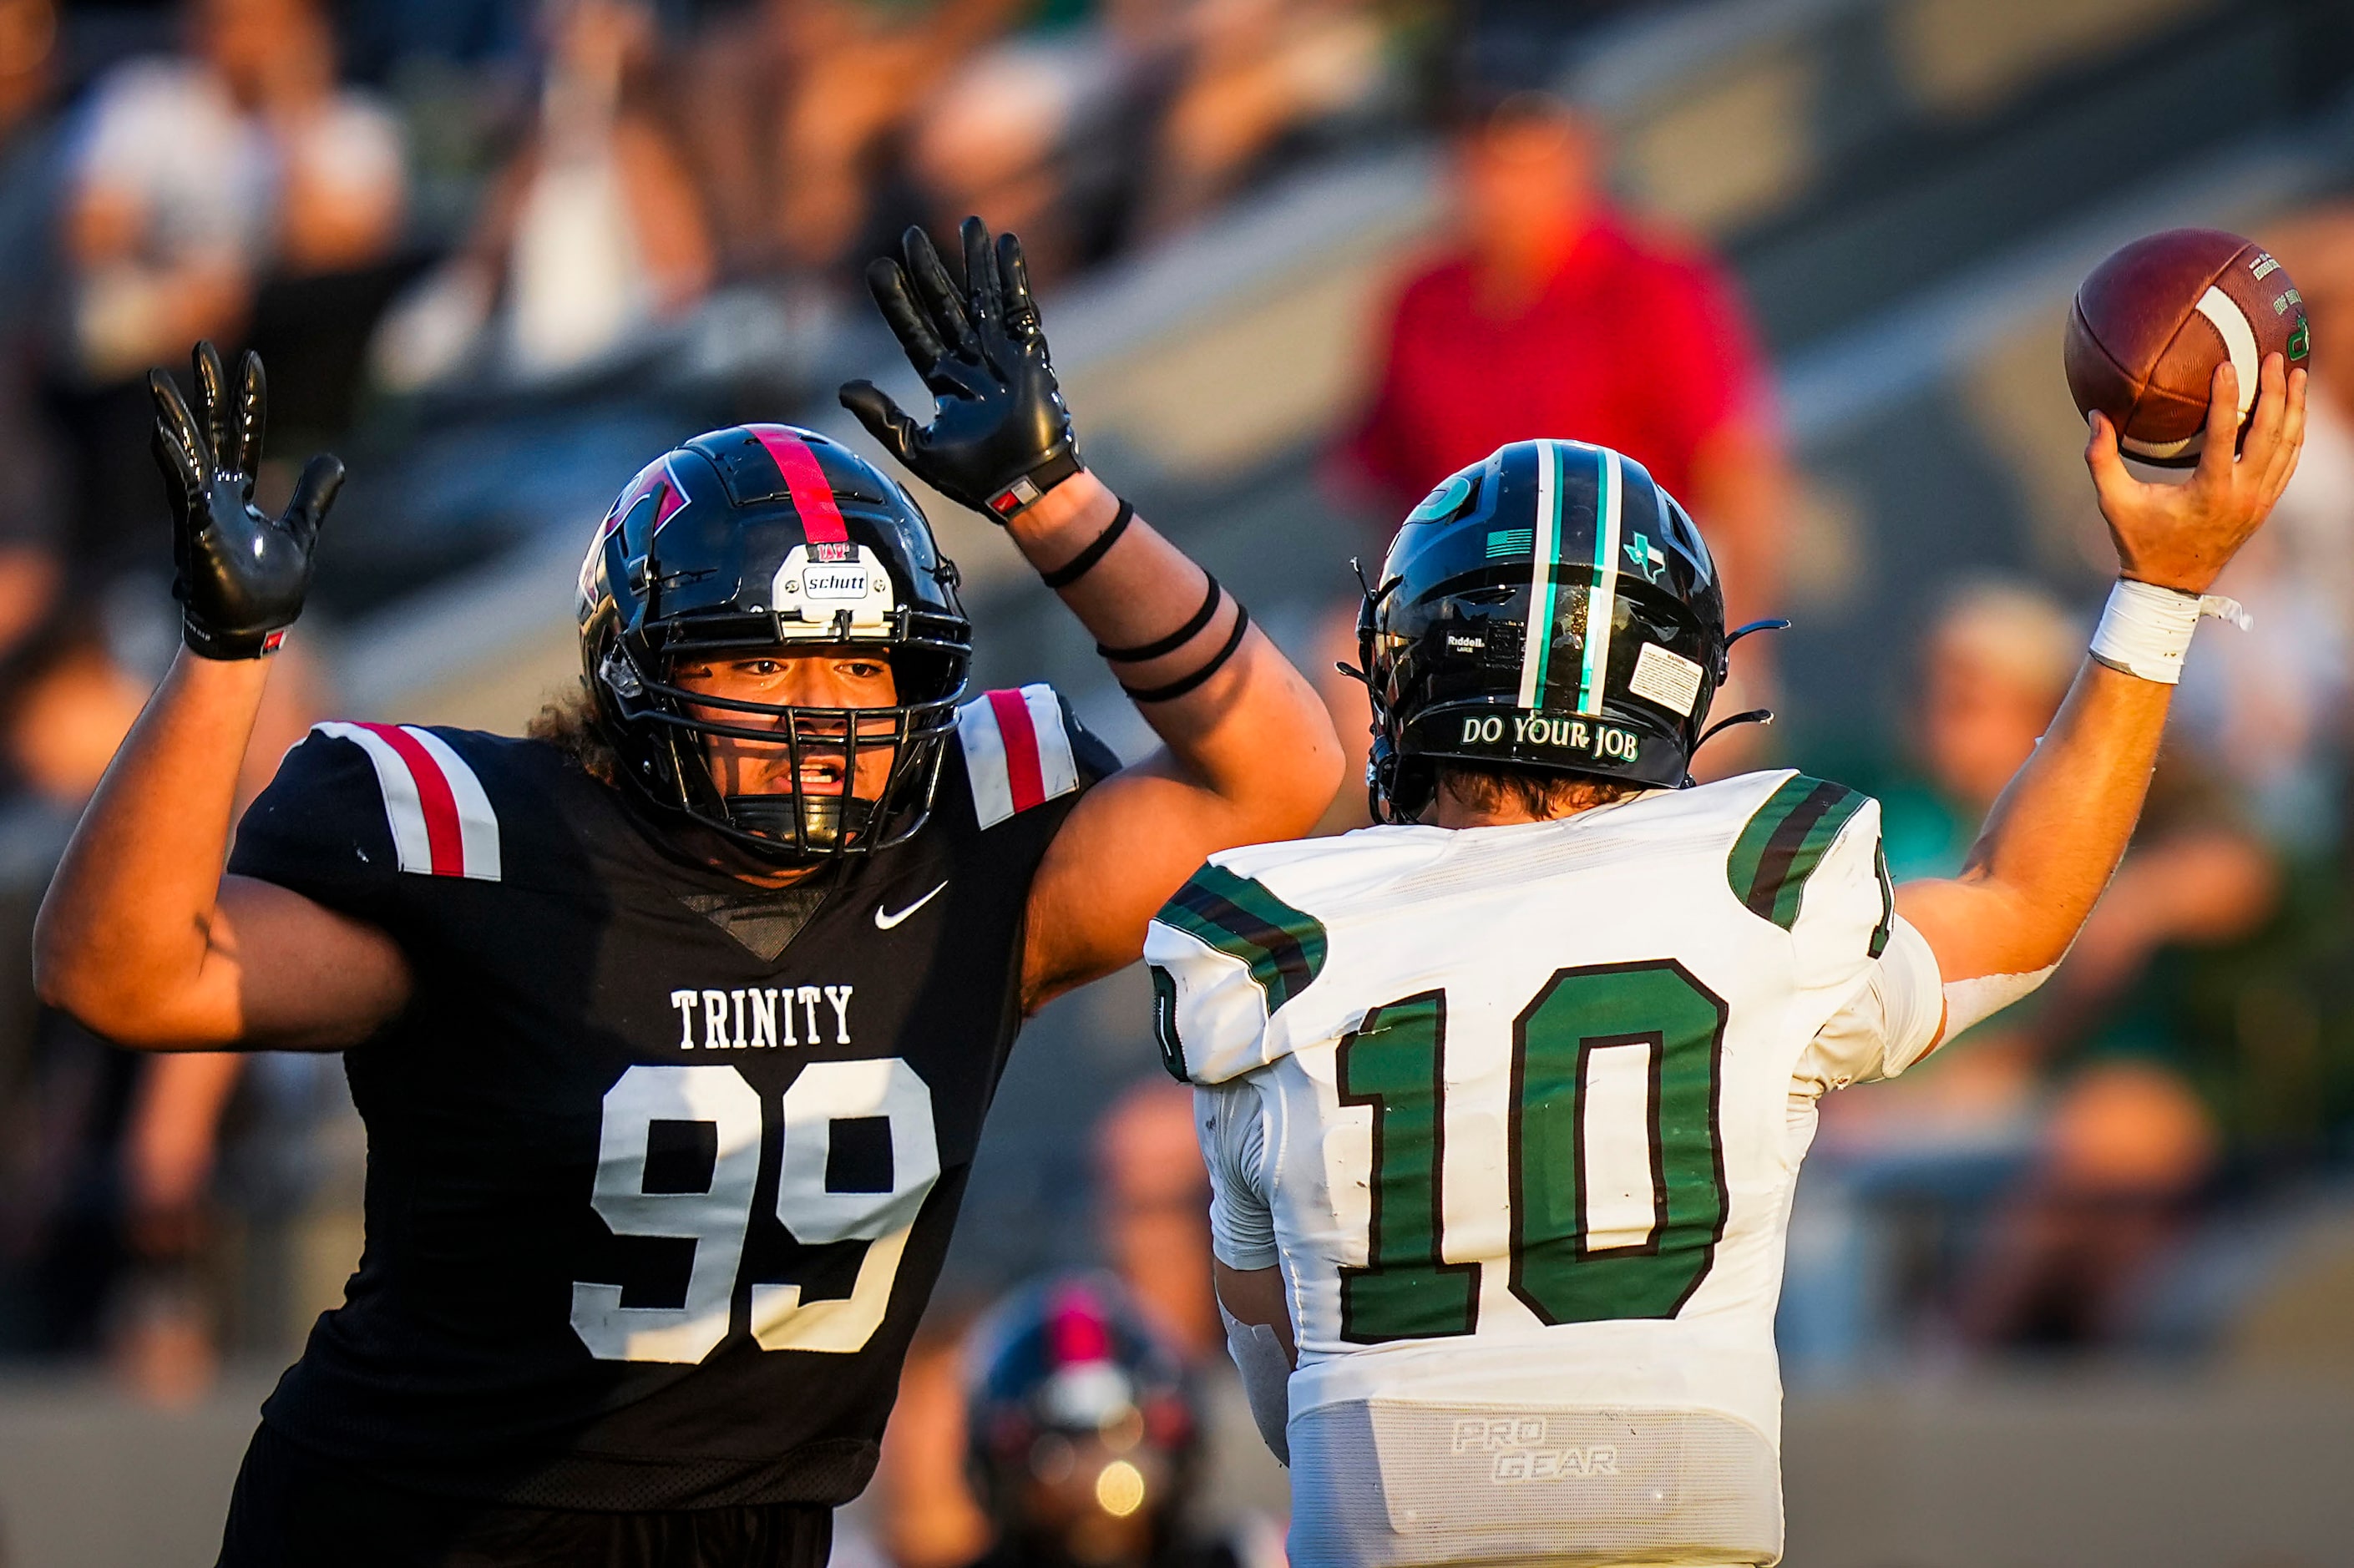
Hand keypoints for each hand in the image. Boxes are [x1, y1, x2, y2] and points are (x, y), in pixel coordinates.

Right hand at [149, 342, 343, 659]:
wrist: (254, 631)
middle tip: (201, 347)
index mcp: (241, 493)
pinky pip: (182, 492)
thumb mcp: (302, 532)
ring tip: (158, 380)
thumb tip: (336, 458)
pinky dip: (173, 463)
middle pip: (210, 432)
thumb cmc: (270, 589)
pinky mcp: (196, 532)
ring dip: (174, 418)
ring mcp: (202, 511)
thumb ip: (314, 495)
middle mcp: (216, 495)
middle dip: (206, 392)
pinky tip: (161, 434)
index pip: (245, 434)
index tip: (252, 359)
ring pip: (186, 454)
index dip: (248, 399)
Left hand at [839, 217, 1082, 519]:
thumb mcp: (917, 449)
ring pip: (982, 297)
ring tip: (968, 223)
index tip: (879, 268)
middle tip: (911, 234)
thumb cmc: (975, 479)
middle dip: (929, 270)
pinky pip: (1020, 306)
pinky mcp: (1029, 353)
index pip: (914, 331)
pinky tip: (1006, 244)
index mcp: (943, 381)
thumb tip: (844, 387)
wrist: (1025, 489)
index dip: (897, 301)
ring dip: (974, 260)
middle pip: (945, 304)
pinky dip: (1014, 275)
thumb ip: (882, 417)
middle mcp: (970, 361)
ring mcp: (1000, 354)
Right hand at [2085, 353, 2306, 593]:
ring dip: (2295, 408)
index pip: (2225, 434)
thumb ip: (2101, 459)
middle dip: (2278, 392)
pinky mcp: (2266, 505)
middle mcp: (2242, 495)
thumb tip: (2096, 415)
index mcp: (2209, 491)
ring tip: (2297, 373)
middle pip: (2271, 434)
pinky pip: (2288, 462)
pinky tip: (2294, 410)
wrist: (2171, 585)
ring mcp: (2260, 501)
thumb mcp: (2113, 502)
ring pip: (2288, 446)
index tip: (2229, 364)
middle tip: (2277, 358)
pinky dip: (2294, 433)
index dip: (2229, 397)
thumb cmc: (2139, 541)